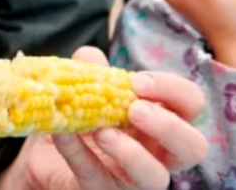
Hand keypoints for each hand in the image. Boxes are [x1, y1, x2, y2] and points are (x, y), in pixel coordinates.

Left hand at [0, 47, 207, 189]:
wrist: (41, 155)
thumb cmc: (76, 117)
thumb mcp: (82, 87)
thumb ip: (90, 68)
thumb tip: (90, 57)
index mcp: (160, 119)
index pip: (190, 104)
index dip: (174, 90)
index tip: (138, 81)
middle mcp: (157, 152)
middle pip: (194, 147)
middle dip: (169, 126)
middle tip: (135, 110)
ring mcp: (134, 179)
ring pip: (156, 178)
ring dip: (132, 153)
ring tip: (103, 133)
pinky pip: (97, 179)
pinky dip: (79, 154)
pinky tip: (63, 134)